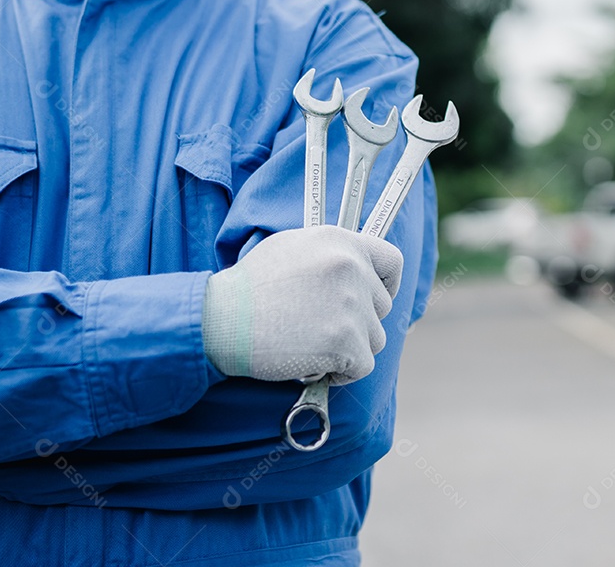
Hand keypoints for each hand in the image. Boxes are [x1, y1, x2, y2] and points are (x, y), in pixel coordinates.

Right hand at [201, 225, 402, 384]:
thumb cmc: (251, 289)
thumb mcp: (292, 249)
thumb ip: (331, 257)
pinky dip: (342, 372)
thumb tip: (359, 274)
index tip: (372, 300)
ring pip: (375, 339)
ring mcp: (351, 304)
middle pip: (381, 308)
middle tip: (319, 328)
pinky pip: (363, 366)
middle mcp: (351, 267)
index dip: (386, 286)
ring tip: (310, 343)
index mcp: (341, 241)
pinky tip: (313, 363)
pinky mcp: (346, 340)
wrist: (221, 320)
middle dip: (357, 323)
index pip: (392, 261)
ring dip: (349, 348)